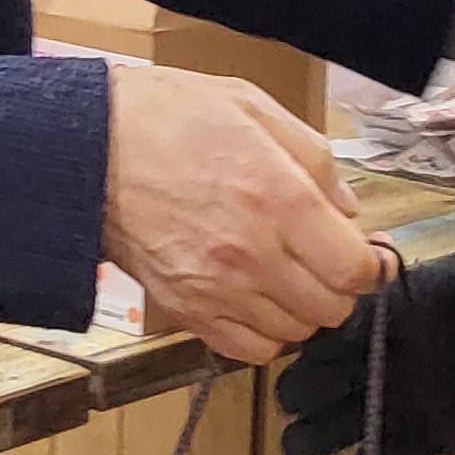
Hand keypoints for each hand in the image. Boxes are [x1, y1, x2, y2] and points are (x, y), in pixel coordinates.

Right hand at [101, 65, 379, 366]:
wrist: (84, 147)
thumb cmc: (165, 116)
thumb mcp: (251, 106)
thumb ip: (312, 157)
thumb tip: (348, 206)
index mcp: (279, 198)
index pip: (356, 269)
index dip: (370, 264)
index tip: (366, 253)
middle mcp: (252, 253)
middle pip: (332, 308)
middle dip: (338, 285)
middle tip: (323, 259)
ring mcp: (216, 288)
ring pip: (294, 333)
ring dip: (301, 308)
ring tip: (285, 275)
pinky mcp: (184, 309)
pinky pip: (248, 349)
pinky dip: (263, 332)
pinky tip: (255, 298)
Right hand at [274, 222, 454, 454]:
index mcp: (394, 311)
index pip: (338, 323)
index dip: (322, 336)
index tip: (318, 350)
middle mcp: (379, 357)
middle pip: (315, 376)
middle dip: (303, 389)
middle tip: (304, 402)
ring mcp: (394, 401)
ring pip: (329, 425)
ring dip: (313, 437)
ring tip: (309, 447)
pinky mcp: (416, 439)